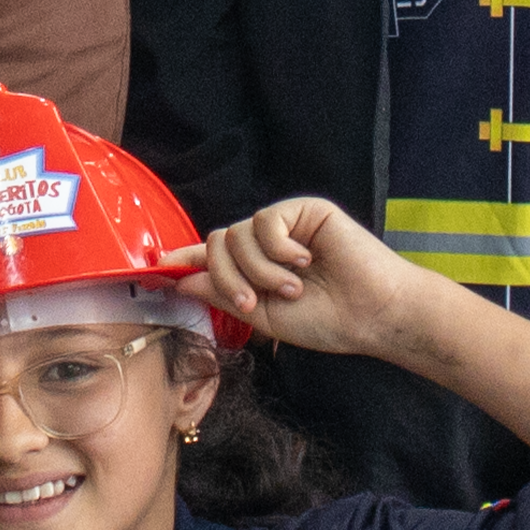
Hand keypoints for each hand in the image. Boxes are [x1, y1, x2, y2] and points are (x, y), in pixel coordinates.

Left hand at [184, 196, 425, 357]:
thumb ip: (222, 294)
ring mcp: (284, 225)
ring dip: (258, 270)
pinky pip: (265, 221)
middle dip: (226, 278)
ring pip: (236, 234)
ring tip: (293, 288)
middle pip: (216, 244)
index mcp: (255, 269)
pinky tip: (305, 261)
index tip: (157, 264)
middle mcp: (266, 244)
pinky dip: (278, 249)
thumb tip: (182, 279)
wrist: (371, 314)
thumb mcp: (263, 315)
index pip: (212, 256)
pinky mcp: (303, 209)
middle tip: (252, 303)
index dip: (184, 258)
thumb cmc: (327, 320)